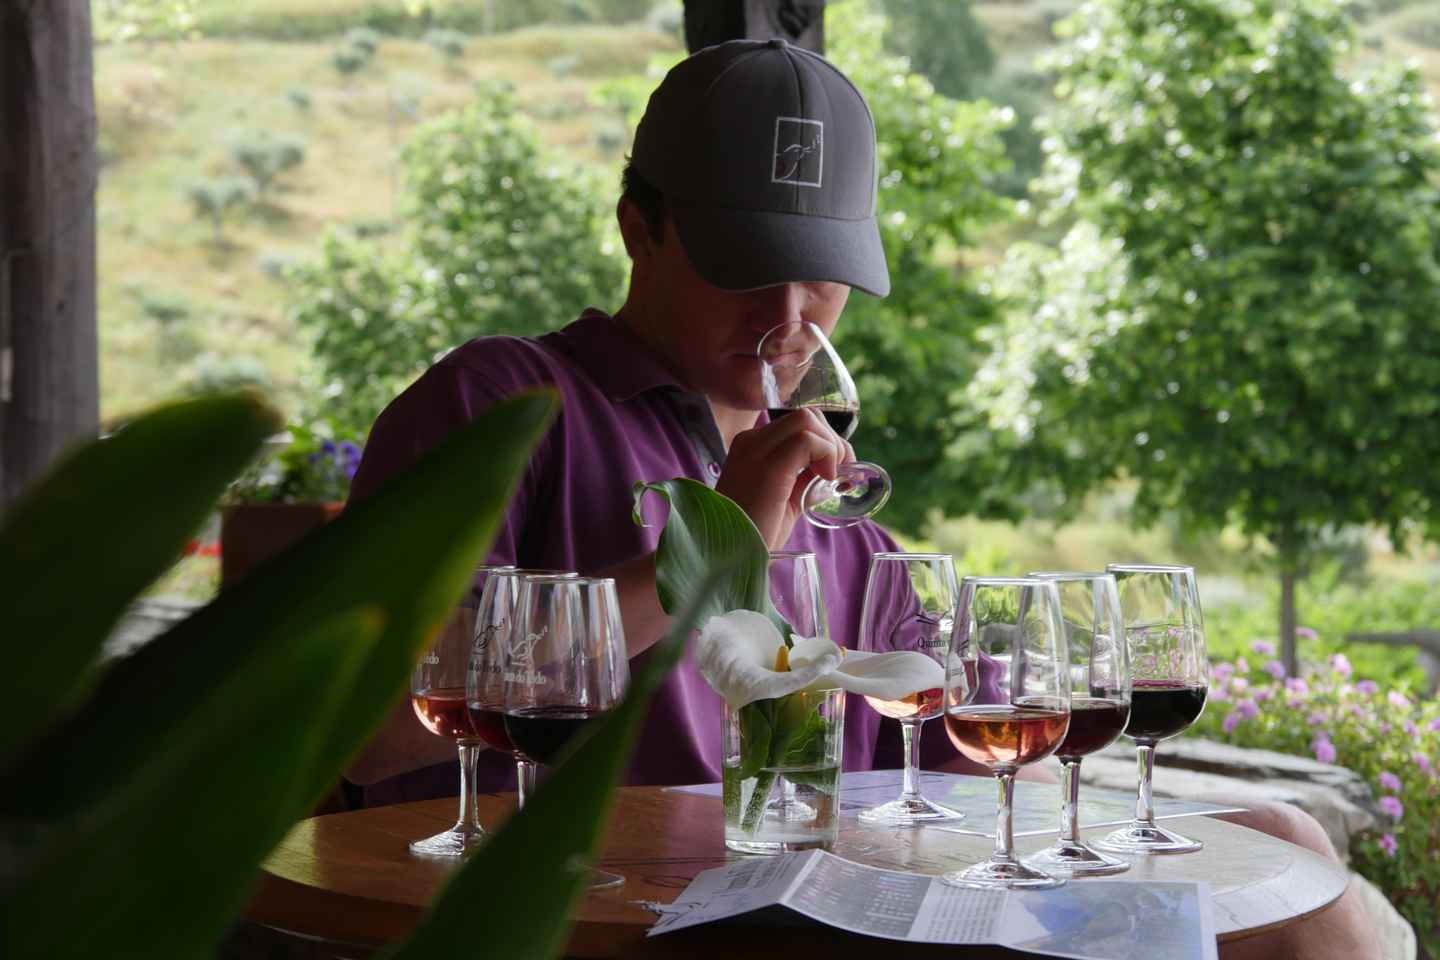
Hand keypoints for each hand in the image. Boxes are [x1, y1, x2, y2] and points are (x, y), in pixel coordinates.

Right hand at [716, 409, 854, 547]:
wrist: (727, 558)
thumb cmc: (754, 536)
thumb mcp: (784, 503)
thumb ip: (803, 483)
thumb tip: (830, 473)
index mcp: (752, 448)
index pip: (797, 425)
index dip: (825, 442)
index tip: (837, 472)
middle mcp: (751, 443)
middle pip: (805, 416)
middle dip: (833, 440)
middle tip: (841, 474)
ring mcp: (756, 451)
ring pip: (807, 420)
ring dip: (832, 446)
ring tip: (833, 477)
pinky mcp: (768, 467)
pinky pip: (807, 440)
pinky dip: (827, 454)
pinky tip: (826, 479)